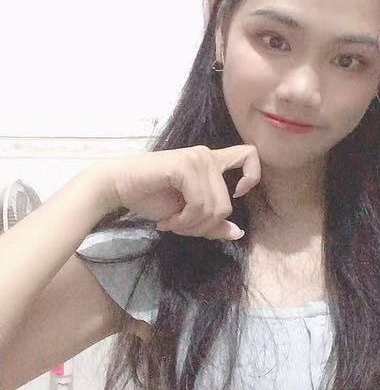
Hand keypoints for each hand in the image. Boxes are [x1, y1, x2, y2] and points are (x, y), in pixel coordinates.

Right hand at [93, 144, 260, 240]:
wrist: (117, 188)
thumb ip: (212, 222)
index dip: (252, 177)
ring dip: (191, 225)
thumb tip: (237, 233)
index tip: (237, 194)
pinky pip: (199, 205)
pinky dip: (183, 220)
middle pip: (227, 205)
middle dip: (204, 226)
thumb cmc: (150, 198)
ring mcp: (196, 159)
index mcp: (211, 162)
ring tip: (171, 224)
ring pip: (214, 208)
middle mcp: (207, 156)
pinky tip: (167, 221)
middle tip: (180, 228)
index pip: (249, 156)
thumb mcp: (188, 216)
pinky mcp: (184, 166)